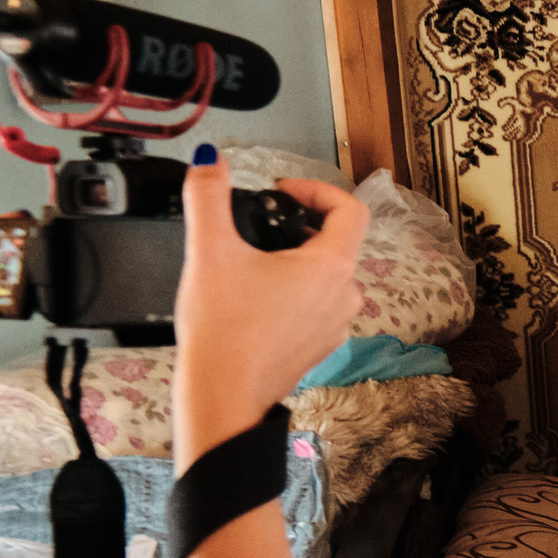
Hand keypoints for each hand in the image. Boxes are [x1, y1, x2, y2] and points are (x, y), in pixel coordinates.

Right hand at [172, 155, 367, 464]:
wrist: (223, 396)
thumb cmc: (224, 333)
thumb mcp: (210, 250)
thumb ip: (208, 196)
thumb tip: (210, 162)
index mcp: (331, 267)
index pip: (349, 209)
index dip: (316, 190)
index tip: (283, 192)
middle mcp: (344, 296)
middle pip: (335, 242)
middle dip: (298, 225)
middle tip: (260, 224)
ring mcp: (334, 324)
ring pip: (324, 276)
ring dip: (294, 260)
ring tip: (252, 261)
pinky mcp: (317, 346)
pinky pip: (313, 306)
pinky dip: (290, 293)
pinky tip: (253, 298)